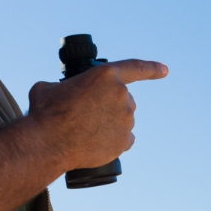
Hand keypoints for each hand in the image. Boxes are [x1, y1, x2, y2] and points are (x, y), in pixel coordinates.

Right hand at [26, 59, 166, 171]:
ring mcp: (126, 119)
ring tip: (86, 131)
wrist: (48, 143)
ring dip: (110, 124)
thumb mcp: (48, 87)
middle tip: (87, 116)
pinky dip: (113, 141)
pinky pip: (124, 140)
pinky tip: (97, 143)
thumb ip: (62, 86)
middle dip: (109, 106)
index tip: (165, 70)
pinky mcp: (125, 141)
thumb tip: (60, 93)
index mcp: (105, 75)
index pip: (135, 68)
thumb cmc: (45, 113)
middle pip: (123, 100)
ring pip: (123, 120)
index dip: (152, 69)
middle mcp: (121, 95)